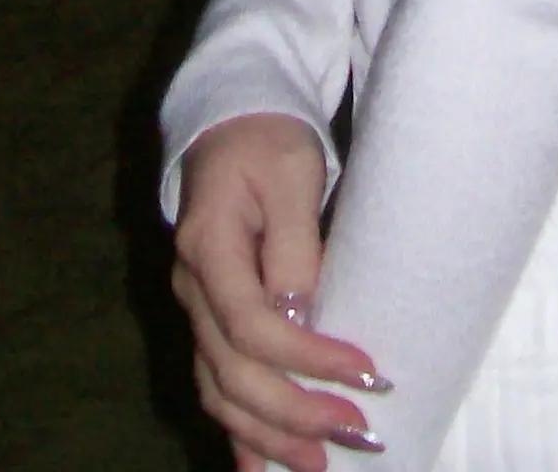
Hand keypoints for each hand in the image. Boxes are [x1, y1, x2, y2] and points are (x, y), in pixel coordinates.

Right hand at [171, 113, 386, 470]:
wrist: (233, 121)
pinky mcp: (210, 318)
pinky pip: (216, 385)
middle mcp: (192, 287)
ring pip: (219, 391)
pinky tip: (260, 468)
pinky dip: (238, 430)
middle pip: (233, 372)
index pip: (251, 325)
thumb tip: (305, 316)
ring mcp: (196, 307)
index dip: (306, 358)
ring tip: (319, 463)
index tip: (365, 374)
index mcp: (208, 247)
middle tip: (358, 431)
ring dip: (268, 435)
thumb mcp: (292, 174)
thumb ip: (296, 244)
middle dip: (296, 412)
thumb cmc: (269, 141)